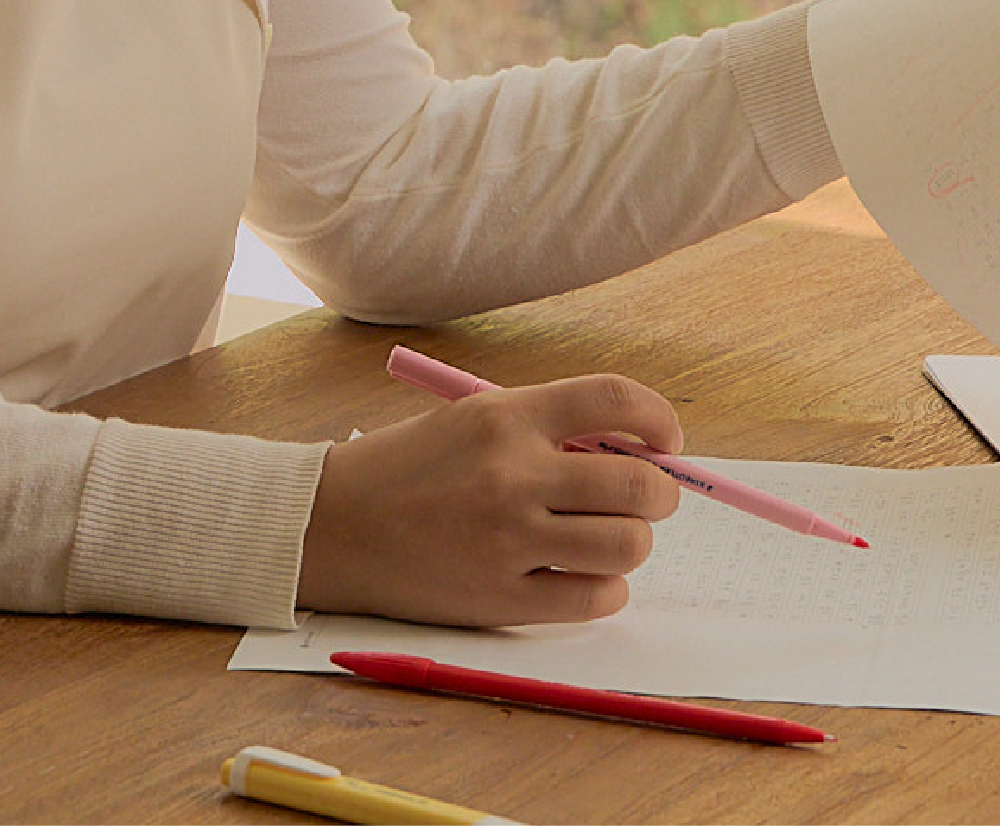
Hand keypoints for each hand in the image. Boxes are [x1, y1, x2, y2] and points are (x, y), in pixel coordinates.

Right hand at [296, 371, 683, 626]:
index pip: (614, 400)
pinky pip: (594, 598)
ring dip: (632, 541)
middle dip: (660, 492)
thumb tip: (634, 452)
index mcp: (508, 415)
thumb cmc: (409, 466)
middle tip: (647, 497)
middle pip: (637, 484)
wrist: (333, 525)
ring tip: (608, 537)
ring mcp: (508, 539)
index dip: (658, 419)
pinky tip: (582, 575)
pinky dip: (605, 588)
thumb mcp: (473, 420)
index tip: (667, 440)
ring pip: (628, 545)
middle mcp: (514, 473)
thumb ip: (547, 428)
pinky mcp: (499, 597)